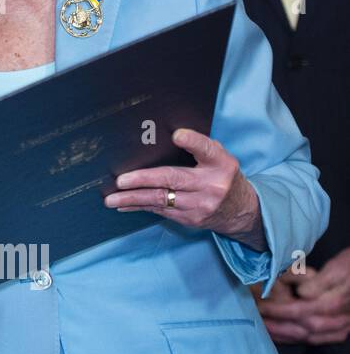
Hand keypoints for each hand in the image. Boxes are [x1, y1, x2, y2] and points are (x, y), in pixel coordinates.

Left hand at [103, 128, 264, 250]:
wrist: (241, 211)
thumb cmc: (222, 176)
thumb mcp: (219, 157)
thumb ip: (199, 147)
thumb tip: (166, 134)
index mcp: (220, 164)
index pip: (207, 149)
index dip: (192, 141)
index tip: (177, 135)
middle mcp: (211, 185)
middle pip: (173, 179)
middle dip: (143, 180)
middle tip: (121, 180)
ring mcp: (199, 205)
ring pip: (161, 200)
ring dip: (133, 199)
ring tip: (112, 198)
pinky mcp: (190, 219)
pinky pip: (160, 211)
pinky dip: (140, 207)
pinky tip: (123, 205)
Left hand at [254, 248, 349, 344]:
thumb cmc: (349, 267)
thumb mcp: (335, 269)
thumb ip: (319, 282)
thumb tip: (302, 293)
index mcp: (334, 302)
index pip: (301, 311)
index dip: (279, 310)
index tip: (261, 305)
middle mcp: (338, 319)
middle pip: (304, 328)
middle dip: (278, 326)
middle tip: (257, 320)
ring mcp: (340, 328)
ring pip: (308, 337)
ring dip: (285, 336)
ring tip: (264, 329)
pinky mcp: (339, 332)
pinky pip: (316, 340)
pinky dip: (296, 340)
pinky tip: (281, 337)